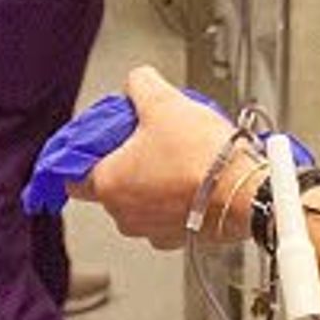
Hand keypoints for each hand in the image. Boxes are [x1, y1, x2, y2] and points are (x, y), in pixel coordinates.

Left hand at [77, 64, 248, 247]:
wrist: (247, 194)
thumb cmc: (203, 159)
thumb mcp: (164, 101)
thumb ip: (140, 84)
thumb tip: (138, 81)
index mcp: (108, 184)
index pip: (73, 178)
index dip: (87, 155)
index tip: (101, 141)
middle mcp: (125, 214)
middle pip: (112, 185)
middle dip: (129, 162)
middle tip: (149, 139)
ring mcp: (153, 231)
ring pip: (142, 202)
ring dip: (154, 182)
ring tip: (180, 156)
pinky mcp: (181, 238)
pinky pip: (170, 215)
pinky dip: (178, 199)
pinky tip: (196, 177)